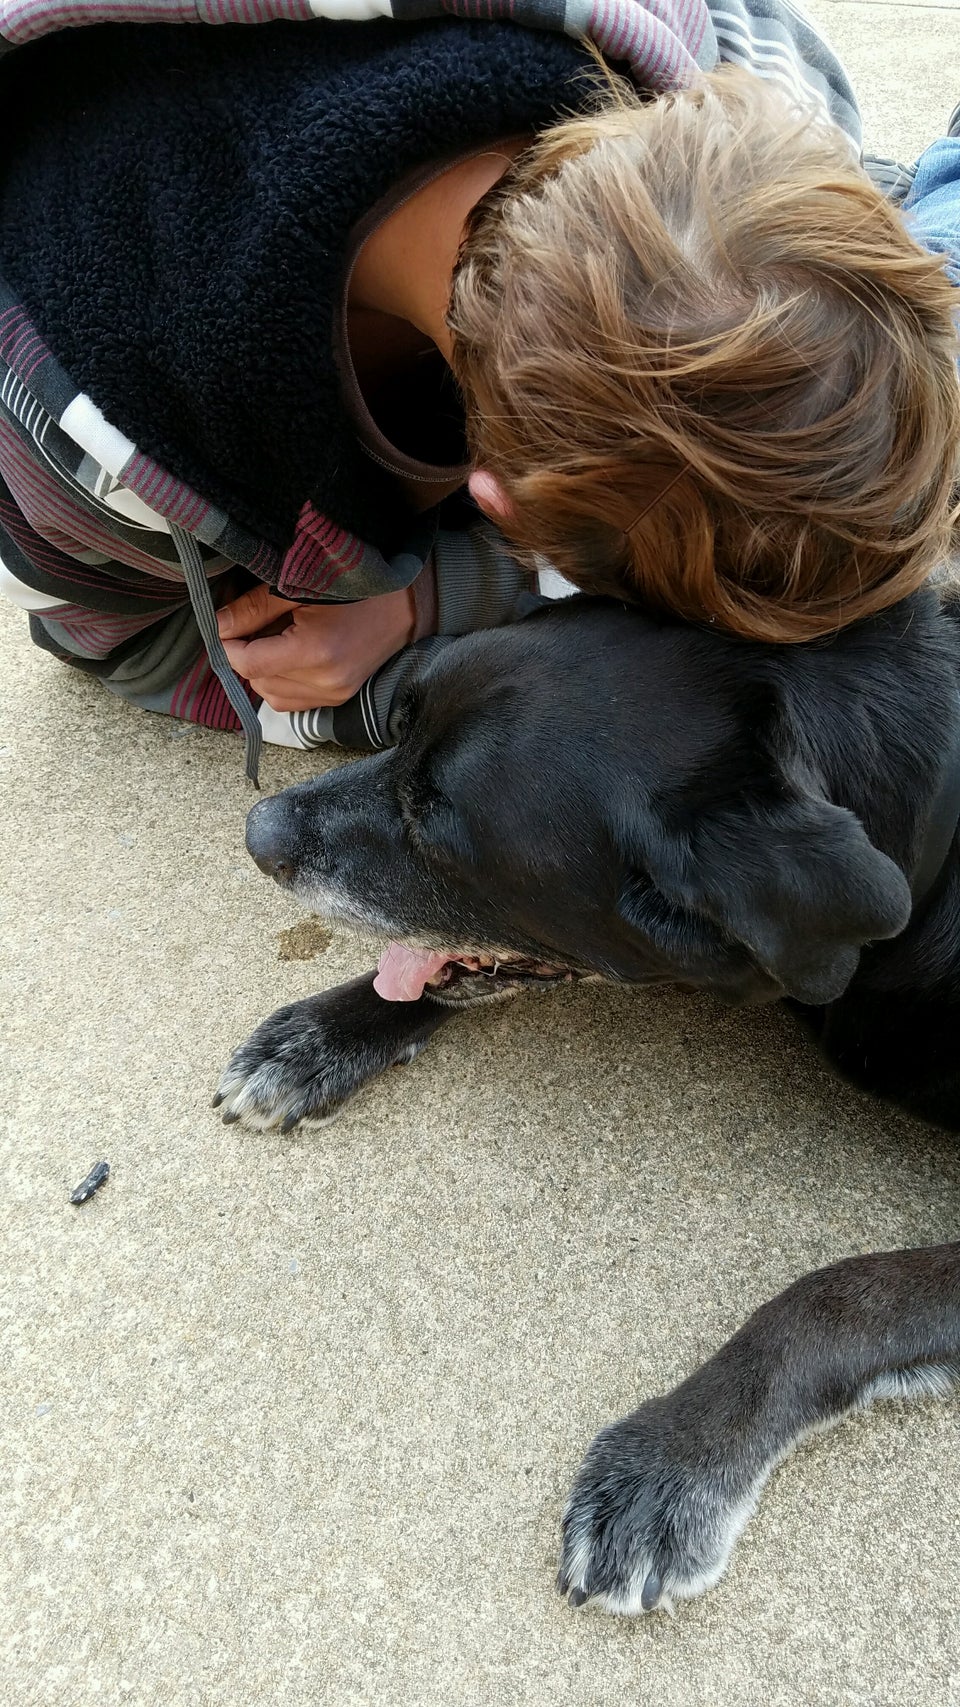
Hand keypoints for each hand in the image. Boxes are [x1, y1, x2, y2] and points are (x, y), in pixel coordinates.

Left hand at [217, 585, 414, 711]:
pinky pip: (291, 702)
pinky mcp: (339, 699)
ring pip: (271, 696)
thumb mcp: (300, 588)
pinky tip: (289, 657)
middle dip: (245, 654)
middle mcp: (325, 682)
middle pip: (257, 681)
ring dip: (262, 671)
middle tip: (251, 625)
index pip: (248, 662)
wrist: (405, 604)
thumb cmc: (356, 588)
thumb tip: (218, 624)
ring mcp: (334, 695)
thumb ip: (254, 608)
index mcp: (315, 651)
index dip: (228, 644)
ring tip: (274, 639)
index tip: (226, 624)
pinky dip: (280, 682)